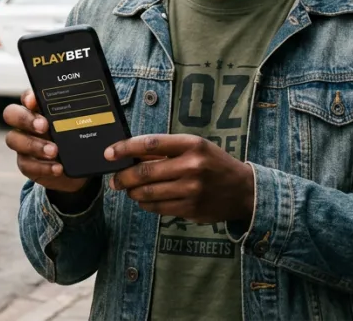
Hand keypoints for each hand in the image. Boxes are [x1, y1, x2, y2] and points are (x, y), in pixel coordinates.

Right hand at [4, 90, 88, 194]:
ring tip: (54, 151)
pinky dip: (42, 167)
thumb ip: (81, 118)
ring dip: (34, 145)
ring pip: (13, 139)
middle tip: (44, 126)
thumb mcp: (81, 126)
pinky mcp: (26, 163)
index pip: (28, 96)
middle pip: (11, 114)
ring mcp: (23, 143)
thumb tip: (95, 114)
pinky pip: (26, 165)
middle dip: (25, 119)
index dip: (29, 97)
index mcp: (40, 109)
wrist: (77, 167)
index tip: (36, 101)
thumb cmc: (77, 139)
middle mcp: (26, 123)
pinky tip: (58, 168)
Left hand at [105, 135, 254, 224]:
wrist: (243, 190)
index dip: (125, 148)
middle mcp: (191, 166)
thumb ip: (168, 150)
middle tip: (114, 180)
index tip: (109, 153)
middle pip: (145, 172)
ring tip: (129, 190)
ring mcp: (191, 189)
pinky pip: (158, 207)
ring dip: (133, 192)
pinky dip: (145, 204)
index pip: (150, 144)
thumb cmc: (214, 164)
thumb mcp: (196, 148)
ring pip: (148, 193)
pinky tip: (144, 200)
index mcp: (192, 144)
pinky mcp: (190, 209)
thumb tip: (132, 154)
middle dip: (123, 177)